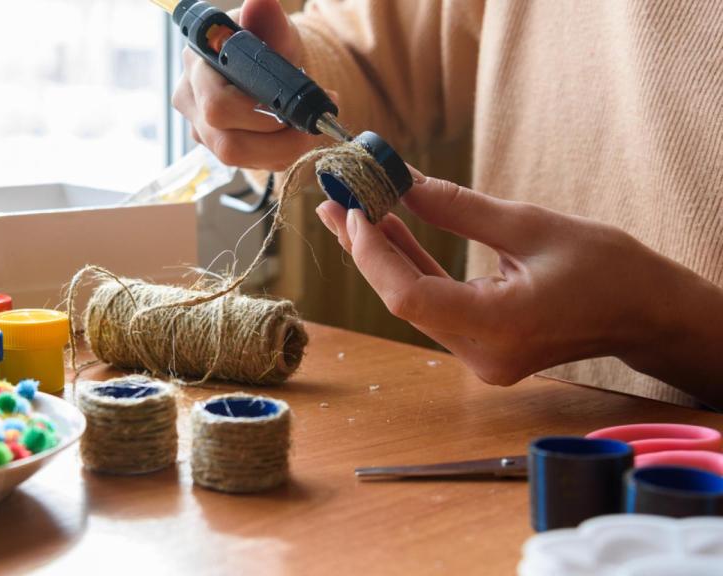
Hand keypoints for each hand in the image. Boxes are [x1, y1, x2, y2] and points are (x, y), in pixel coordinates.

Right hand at [171, 0, 328, 170]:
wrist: (264, 65)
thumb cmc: (266, 44)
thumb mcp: (272, 29)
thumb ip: (268, 19)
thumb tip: (260, 3)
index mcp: (198, 65)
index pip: (218, 105)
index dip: (257, 115)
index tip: (291, 109)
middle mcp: (190, 100)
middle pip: (226, 143)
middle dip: (277, 141)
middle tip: (310, 126)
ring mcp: (200, 128)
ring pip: (237, 159)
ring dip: (281, 150)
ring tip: (308, 131)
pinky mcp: (216, 146)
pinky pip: (248, 163)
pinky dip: (277, 154)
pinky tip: (292, 138)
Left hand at [315, 169, 722, 405]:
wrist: (645, 313)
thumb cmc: (607, 269)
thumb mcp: (530, 226)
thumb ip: (458, 209)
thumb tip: (399, 180)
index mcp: (499, 328)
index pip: (408, 297)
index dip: (372, 253)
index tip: (354, 208)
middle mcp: (481, 353)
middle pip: (402, 299)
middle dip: (365, 248)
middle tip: (334, 200)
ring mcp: (479, 355)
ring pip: (413, 302)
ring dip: (382, 256)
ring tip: (347, 209)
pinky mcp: (481, 346)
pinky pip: (433, 305)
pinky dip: (410, 268)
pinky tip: (386, 232)